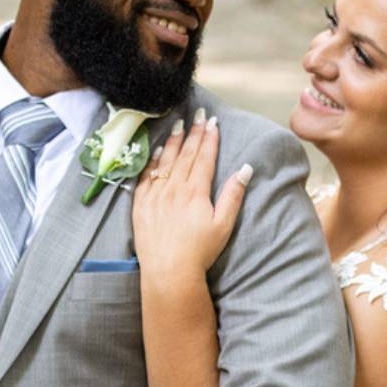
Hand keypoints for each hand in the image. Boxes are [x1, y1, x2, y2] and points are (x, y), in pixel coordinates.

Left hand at [132, 108, 253, 277]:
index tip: (212, 122)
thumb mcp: (223, 225)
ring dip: (173, 141)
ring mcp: (155, 195)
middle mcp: (174, 188)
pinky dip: (153, 161)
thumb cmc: (200, 251)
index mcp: (196, 192)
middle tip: (198, 114)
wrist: (168, 272)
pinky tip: (157, 151)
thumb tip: (246, 169)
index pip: (204, 158)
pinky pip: (146, 176)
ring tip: (178, 124)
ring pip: (165, 161)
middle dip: (193, 132)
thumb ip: (233, 195)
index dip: (209, 138)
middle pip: (185, 154)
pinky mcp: (141, 204)